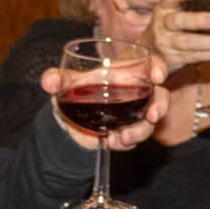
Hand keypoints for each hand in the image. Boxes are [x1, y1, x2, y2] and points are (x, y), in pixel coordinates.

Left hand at [40, 53, 173, 151]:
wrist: (67, 121)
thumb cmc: (72, 92)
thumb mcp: (63, 83)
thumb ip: (55, 78)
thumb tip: (49, 81)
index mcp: (126, 73)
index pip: (151, 65)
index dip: (159, 68)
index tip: (158, 76)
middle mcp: (135, 93)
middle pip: (160, 97)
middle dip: (160, 106)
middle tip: (152, 116)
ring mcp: (134, 115)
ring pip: (149, 123)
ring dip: (139, 131)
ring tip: (122, 137)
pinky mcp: (128, 133)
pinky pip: (134, 139)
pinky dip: (125, 143)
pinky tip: (111, 141)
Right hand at [145, 0, 209, 76]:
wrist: (150, 48)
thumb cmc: (170, 24)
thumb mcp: (178, 8)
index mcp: (165, 8)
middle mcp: (163, 24)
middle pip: (177, 21)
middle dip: (197, 21)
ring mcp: (165, 43)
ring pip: (187, 43)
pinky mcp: (171, 59)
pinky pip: (189, 59)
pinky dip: (202, 59)